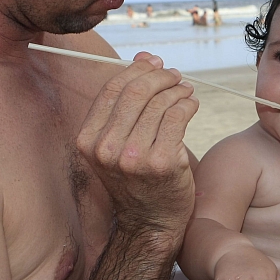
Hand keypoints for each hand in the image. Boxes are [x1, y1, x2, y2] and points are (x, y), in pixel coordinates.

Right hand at [77, 52, 198, 242]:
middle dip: (160, 76)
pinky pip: (178, 116)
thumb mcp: (120, 141)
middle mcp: (106, 148)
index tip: (155, 64)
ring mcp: (134, 157)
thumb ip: (128, 100)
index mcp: (88, 139)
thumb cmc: (137, 179)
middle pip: (136, 91)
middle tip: (175, 75)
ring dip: (178, 90)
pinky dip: (188, 104)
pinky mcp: (162, 163)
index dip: (137, 69)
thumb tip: (145, 56)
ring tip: (185, 91)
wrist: (150, 223)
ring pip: (160, 102)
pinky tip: (191, 105)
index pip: (113, 88)